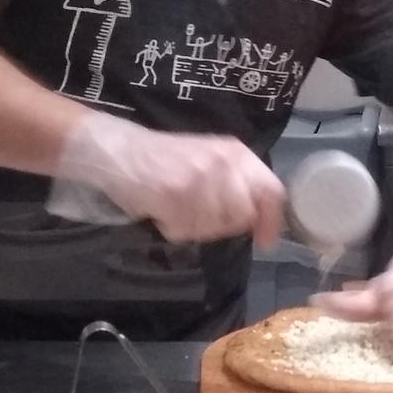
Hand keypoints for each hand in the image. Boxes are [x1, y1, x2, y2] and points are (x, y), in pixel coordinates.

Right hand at [52, 110, 283, 245]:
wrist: (119, 151)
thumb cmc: (165, 158)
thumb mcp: (210, 158)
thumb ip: (237, 183)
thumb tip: (261, 219)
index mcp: (235, 152)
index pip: (271, 190)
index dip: (272, 220)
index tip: (265, 240)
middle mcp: (222, 163)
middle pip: (242, 215)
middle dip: (223, 225)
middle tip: (199, 217)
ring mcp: (199, 179)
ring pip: (215, 226)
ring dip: (195, 227)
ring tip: (177, 209)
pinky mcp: (174, 195)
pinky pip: (187, 230)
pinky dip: (174, 228)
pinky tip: (162, 211)